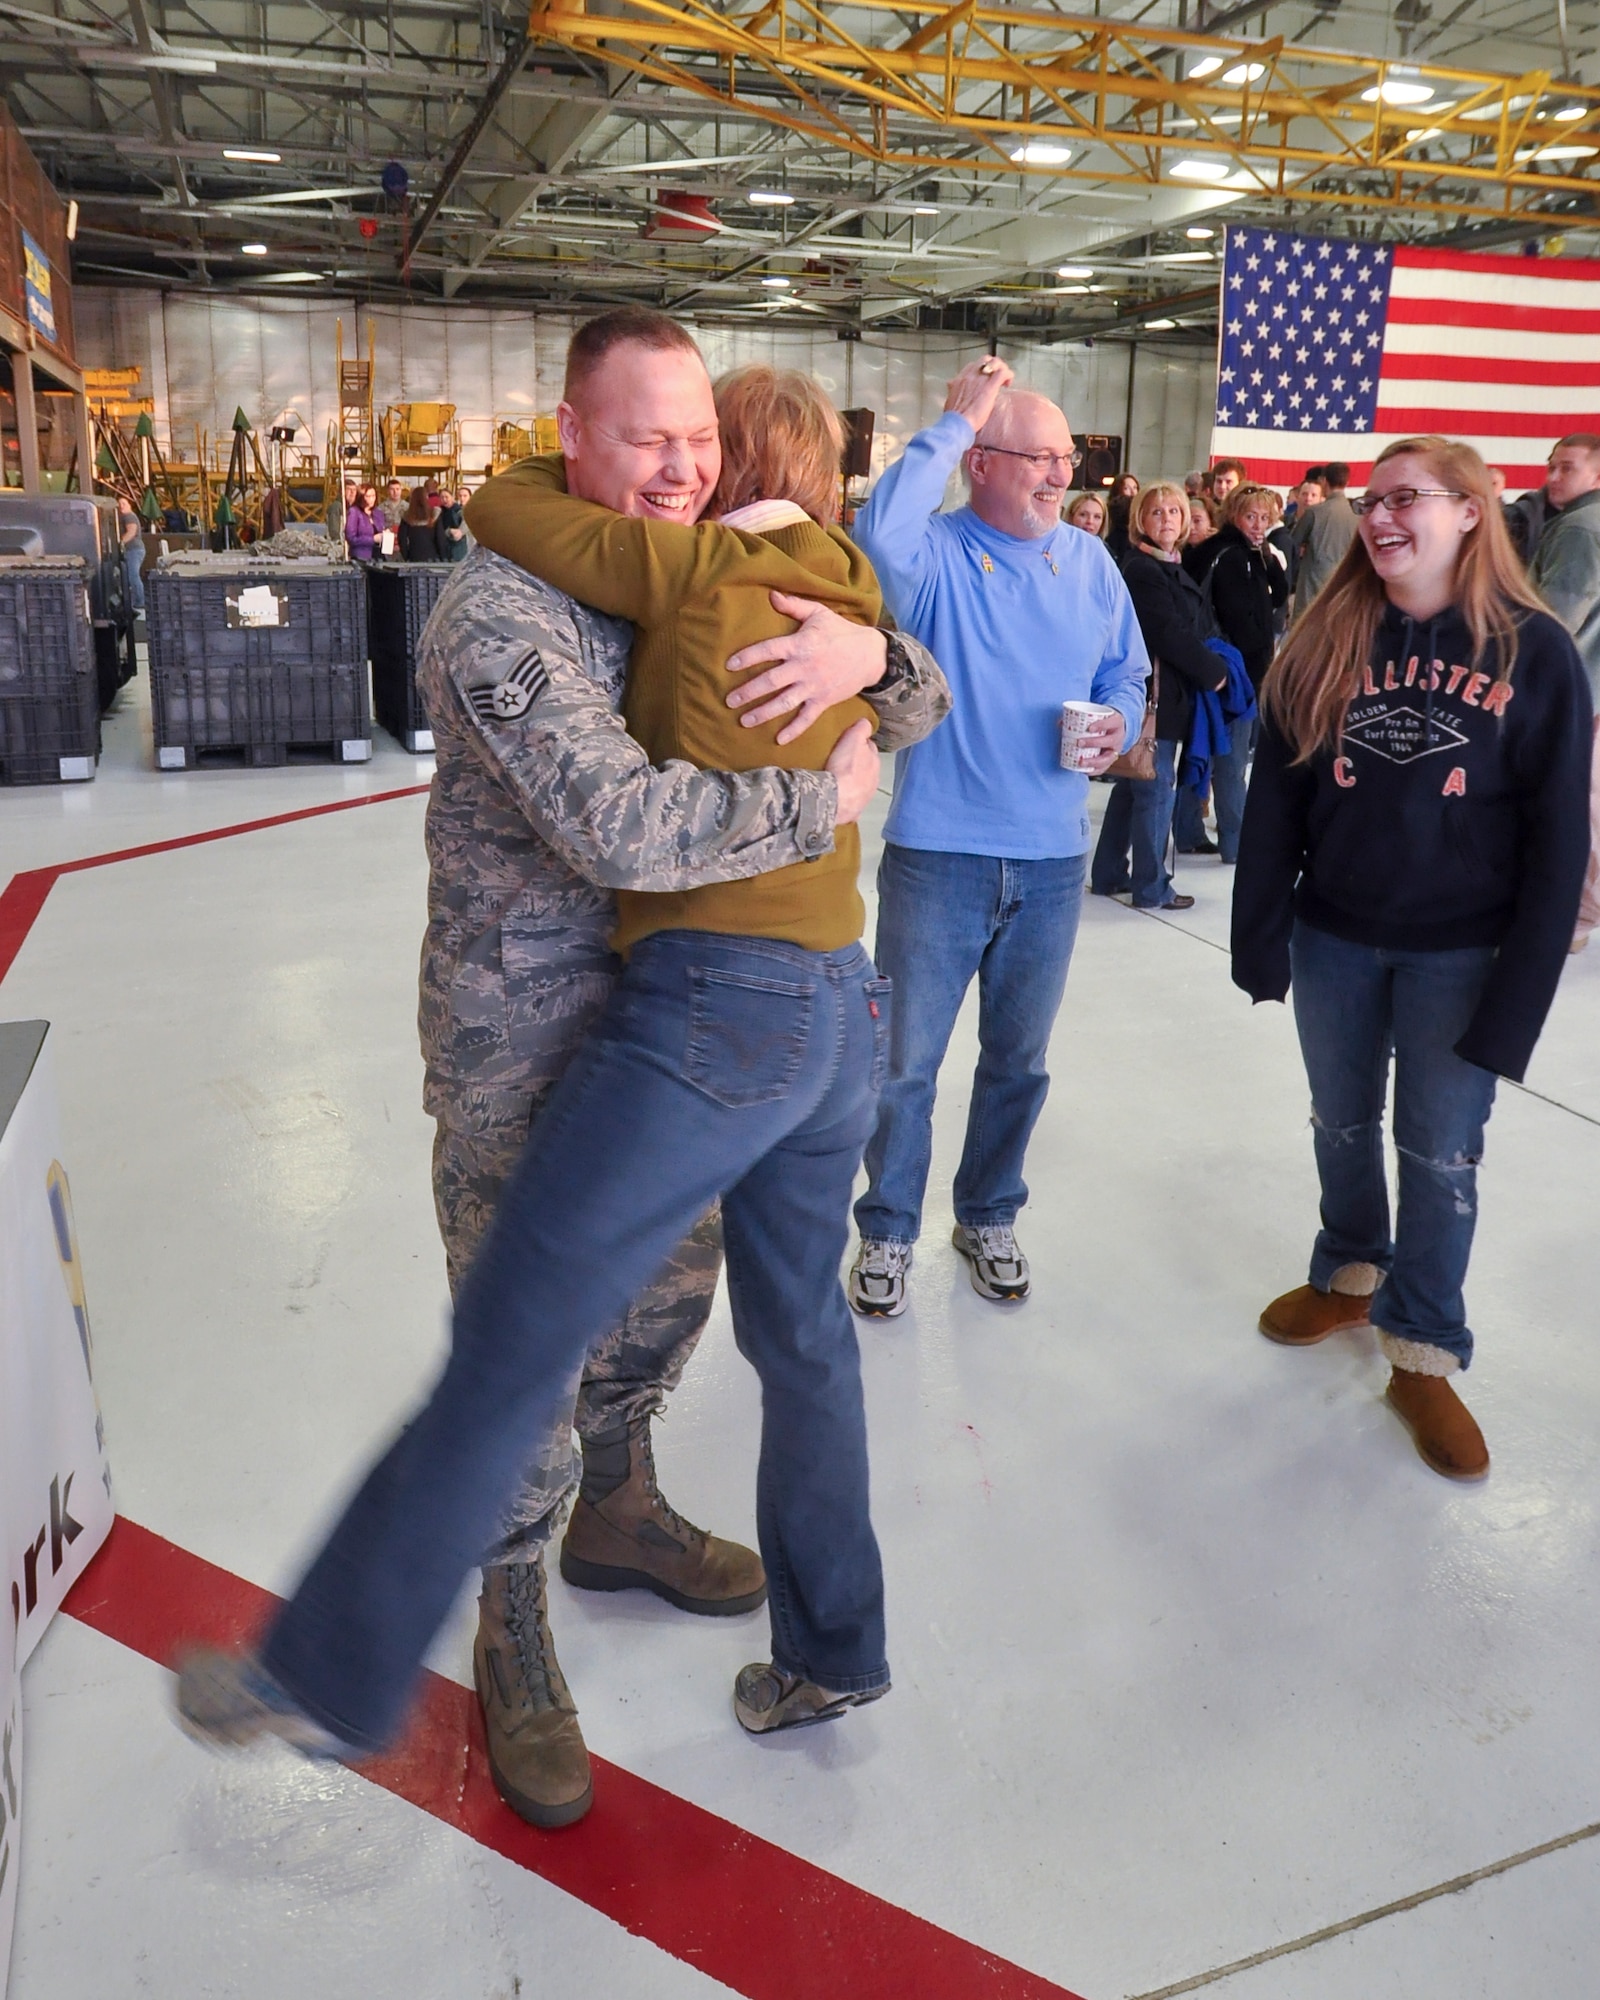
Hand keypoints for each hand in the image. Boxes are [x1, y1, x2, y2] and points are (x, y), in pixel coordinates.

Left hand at [726, 594, 889, 744]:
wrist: (871, 655)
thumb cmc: (841, 632)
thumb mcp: (819, 613)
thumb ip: (794, 605)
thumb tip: (771, 595)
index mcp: (800, 644)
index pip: (768, 651)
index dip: (747, 657)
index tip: (729, 665)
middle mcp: (804, 668)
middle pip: (771, 682)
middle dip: (748, 692)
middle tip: (729, 700)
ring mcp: (814, 687)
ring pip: (784, 703)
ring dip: (763, 713)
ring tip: (744, 720)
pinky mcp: (824, 701)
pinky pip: (807, 718)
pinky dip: (794, 730)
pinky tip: (779, 740)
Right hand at [826, 717, 880, 824]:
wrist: (833, 799)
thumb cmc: (844, 768)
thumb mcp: (853, 740)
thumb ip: (861, 729)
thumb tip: (866, 723)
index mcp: (874, 762)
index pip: (870, 748)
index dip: (860, 744)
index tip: (850, 743)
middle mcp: (874, 781)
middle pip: (866, 767)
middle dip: (858, 764)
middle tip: (842, 760)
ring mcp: (865, 798)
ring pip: (860, 785)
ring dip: (853, 782)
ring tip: (838, 779)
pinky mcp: (854, 812)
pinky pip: (851, 803)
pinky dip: (846, 799)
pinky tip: (837, 797)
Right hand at [943, 356, 1014, 432]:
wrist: (957, 424)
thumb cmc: (953, 418)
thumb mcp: (949, 402)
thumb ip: (954, 394)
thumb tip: (953, 393)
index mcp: (959, 379)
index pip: (973, 366)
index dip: (982, 370)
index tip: (985, 379)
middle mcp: (970, 375)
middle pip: (984, 360)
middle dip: (994, 366)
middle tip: (997, 377)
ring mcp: (980, 379)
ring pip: (995, 362)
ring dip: (1002, 369)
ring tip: (1004, 381)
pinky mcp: (990, 387)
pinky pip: (1002, 372)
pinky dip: (1008, 375)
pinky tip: (1008, 383)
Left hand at [1076, 711, 1125, 776]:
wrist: (1115, 729)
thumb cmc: (1104, 721)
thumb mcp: (1098, 716)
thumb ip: (1080, 717)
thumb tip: (1060, 723)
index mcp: (1117, 722)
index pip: (1112, 723)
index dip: (1101, 725)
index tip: (1089, 728)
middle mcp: (1118, 737)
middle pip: (1109, 741)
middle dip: (1094, 742)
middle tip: (1079, 742)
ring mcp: (1116, 750)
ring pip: (1108, 758)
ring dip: (1094, 761)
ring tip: (1080, 761)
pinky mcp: (1111, 760)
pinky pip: (1104, 768)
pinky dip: (1093, 771)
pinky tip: (1083, 771)